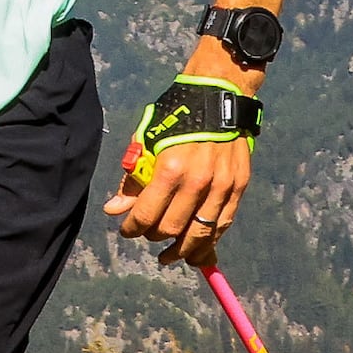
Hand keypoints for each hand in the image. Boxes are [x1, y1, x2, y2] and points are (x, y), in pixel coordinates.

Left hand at [107, 58, 258, 264]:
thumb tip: (114, 210)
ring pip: (200, 234)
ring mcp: (221, 186)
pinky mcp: (238, 187)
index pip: (147, 215)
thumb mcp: (147, 141)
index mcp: (170, 169)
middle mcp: (197, 182)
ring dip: (182, 251)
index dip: (132, 228)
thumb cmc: (177, 116)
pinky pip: (222, 224)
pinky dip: (209, 240)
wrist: (219, 96)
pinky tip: (196, 248)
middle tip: (148, 235)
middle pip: (171, 229)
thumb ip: (133, 180)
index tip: (127, 231)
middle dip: (154, 237)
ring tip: (169, 256)